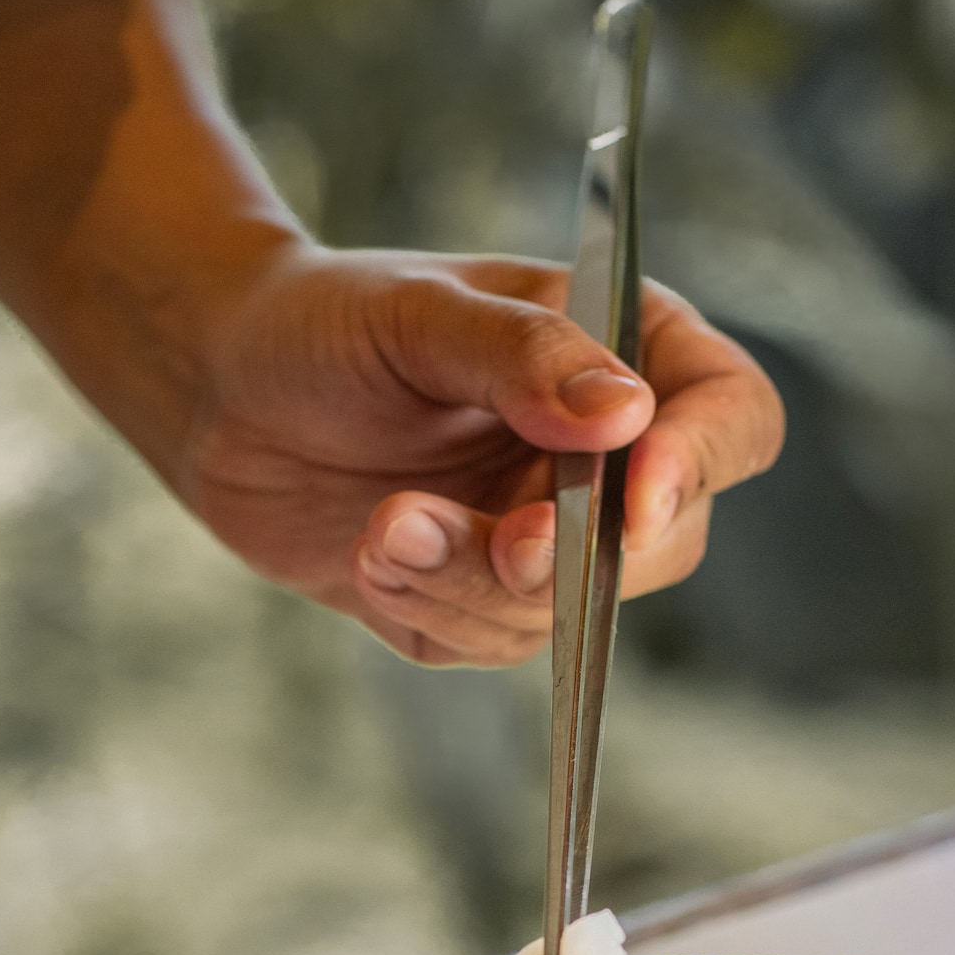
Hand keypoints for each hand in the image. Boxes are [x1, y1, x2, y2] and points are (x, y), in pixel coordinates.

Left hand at [0, 0, 783, 667]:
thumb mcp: (417, 313)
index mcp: (626, 356)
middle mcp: (604, 459)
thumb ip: (522, 357)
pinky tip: (372, 553)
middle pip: (665, 542)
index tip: (633, 492)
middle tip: (504, 539)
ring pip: (567, 612)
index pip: (732, 419)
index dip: (700, 464)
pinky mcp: (476, 602)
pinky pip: (484, 640)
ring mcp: (547, 540)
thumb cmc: (322, 323)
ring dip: (474, 582)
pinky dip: (428, 604)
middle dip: (573, 554)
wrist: (223, 393)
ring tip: (386, 527)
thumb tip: (625, 413)